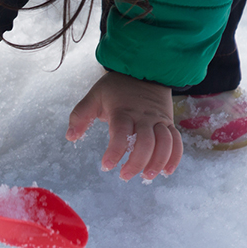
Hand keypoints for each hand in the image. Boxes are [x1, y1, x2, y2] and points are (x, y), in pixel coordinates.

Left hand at [67, 71, 182, 180]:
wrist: (145, 70)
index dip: (115, 151)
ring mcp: (159, 120)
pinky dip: (174, 157)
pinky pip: (176, 141)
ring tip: (146, 177)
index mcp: (123, 111)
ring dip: (157, 162)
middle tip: (124, 176)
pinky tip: (166, 172)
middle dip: (137, 162)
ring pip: (165, 143)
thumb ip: (80, 115)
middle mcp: (144, 116)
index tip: (106, 166)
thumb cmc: (116, 87)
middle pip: (146, 142)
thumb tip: (70, 137)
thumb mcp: (94, 96)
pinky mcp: (169, 122)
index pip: (121, 133)